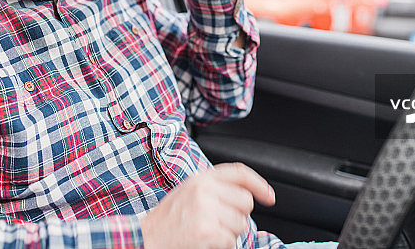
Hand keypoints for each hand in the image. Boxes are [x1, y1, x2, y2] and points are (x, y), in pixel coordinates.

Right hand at [140, 163, 275, 248]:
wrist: (145, 240)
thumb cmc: (167, 221)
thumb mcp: (188, 192)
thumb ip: (213, 188)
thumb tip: (246, 194)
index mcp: (201, 178)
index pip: (240, 173)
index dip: (259, 184)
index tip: (269, 197)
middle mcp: (204, 190)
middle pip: (245, 202)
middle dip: (237, 216)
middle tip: (216, 223)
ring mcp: (206, 210)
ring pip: (241, 224)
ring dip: (229, 234)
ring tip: (206, 233)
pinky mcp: (207, 231)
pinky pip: (231, 242)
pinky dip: (221, 246)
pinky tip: (204, 242)